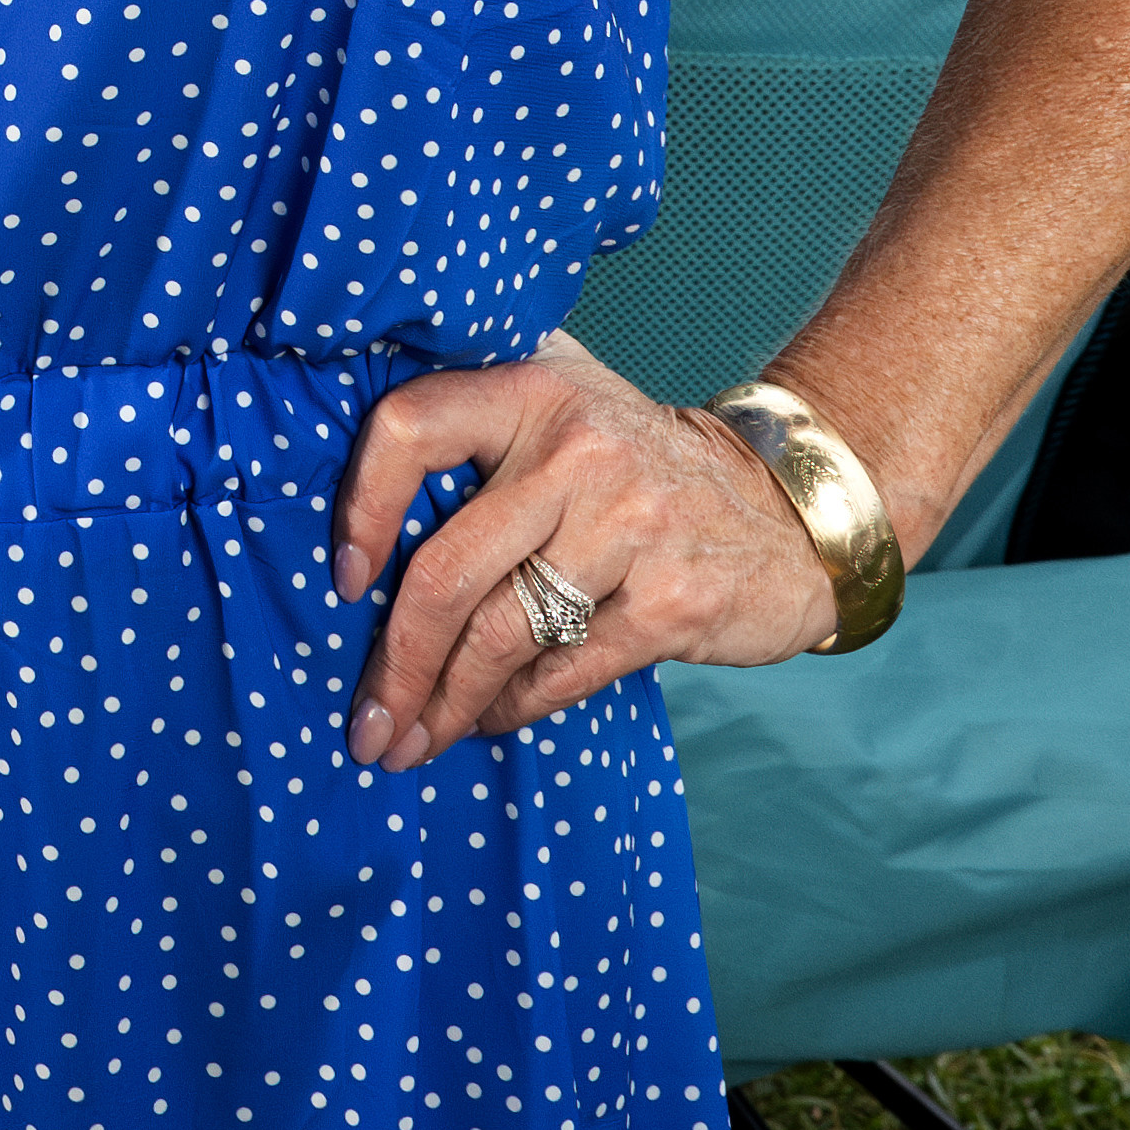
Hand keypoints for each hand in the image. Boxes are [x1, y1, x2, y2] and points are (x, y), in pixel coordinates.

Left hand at [336, 338, 841, 767]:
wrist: (787, 510)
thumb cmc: (640, 467)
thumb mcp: (567, 408)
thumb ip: (479, 425)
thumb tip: (354, 530)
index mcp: (534, 388)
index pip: (412, 428)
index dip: (360, 509)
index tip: (341, 580)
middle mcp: (578, 449)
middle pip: (448, 568)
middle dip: (394, 661)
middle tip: (366, 722)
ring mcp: (630, 526)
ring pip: (500, 633)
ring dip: (443, 702)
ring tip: (411, 741)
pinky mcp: (671, 603)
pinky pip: (562, 671)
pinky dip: (512, 708)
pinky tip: (484, 721)